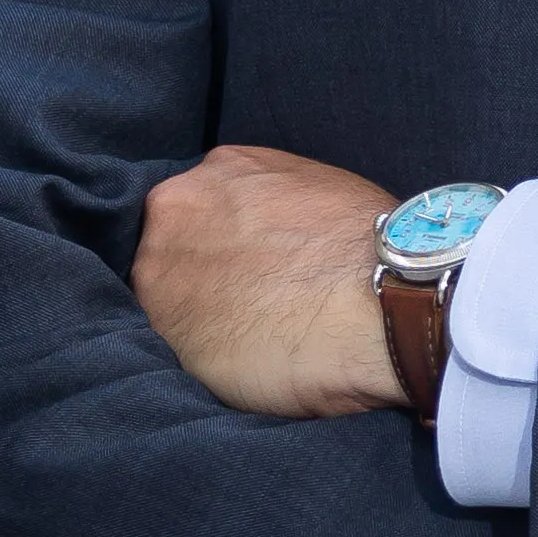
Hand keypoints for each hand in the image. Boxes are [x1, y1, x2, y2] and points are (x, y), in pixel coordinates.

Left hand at [131, 144, 405, 417]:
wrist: (378, 302)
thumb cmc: (367, 246)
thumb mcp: (311, 190)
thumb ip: (265, 205)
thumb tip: (260, 235)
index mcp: (216, 170)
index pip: (197, 206)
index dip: (218, 242)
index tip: (242, 267)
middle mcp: (173, 212)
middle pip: (167, 249)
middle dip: (196, 277)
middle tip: (241, 306)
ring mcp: (159, 276)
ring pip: (162, 302)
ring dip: (193, 320)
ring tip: (244, 341)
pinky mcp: (163, 339)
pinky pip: (172, 351)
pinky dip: (199, 361)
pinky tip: (240, 366)